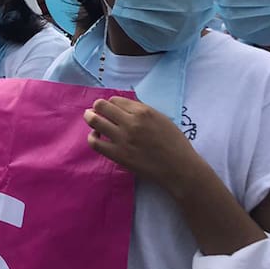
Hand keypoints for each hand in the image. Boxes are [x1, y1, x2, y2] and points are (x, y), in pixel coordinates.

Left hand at [83, 97, 202, 192]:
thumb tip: (125, 106)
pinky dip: (92, 137)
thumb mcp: (161, 118)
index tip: (110, 108)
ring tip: (91, 119)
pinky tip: (96, 137)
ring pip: (95, 121)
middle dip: (97, 107)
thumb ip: (142, 111)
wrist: (179, 168)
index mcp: (143, 111)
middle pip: (102, 106)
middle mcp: (130, 122)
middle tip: (95, 111)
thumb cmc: (174, 143)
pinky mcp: (118, 155)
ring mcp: (122, 139)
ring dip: (90, 118)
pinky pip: (95, 142)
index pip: (115, 100)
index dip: (110, 103)